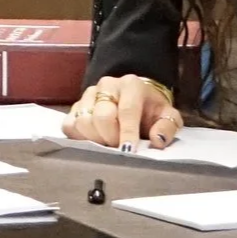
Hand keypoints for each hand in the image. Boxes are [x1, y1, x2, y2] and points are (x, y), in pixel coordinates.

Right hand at [63, 75, 182, 150]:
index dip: (127, 132)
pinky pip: (69, 126)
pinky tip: (93, 140)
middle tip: (119, 148)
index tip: (128, 151)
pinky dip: (79, 138)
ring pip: (83, 122)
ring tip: (108, 143)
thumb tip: (158, 140)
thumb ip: (167, 127)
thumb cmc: (150, 110)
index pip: (127, 110)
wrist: (135, 99)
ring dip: (95, 139)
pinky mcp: (75, 107)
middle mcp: (107, 85)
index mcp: (132, 85)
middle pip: (102, 116)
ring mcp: (88, 95)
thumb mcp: (166, 116)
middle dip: (111, 137)